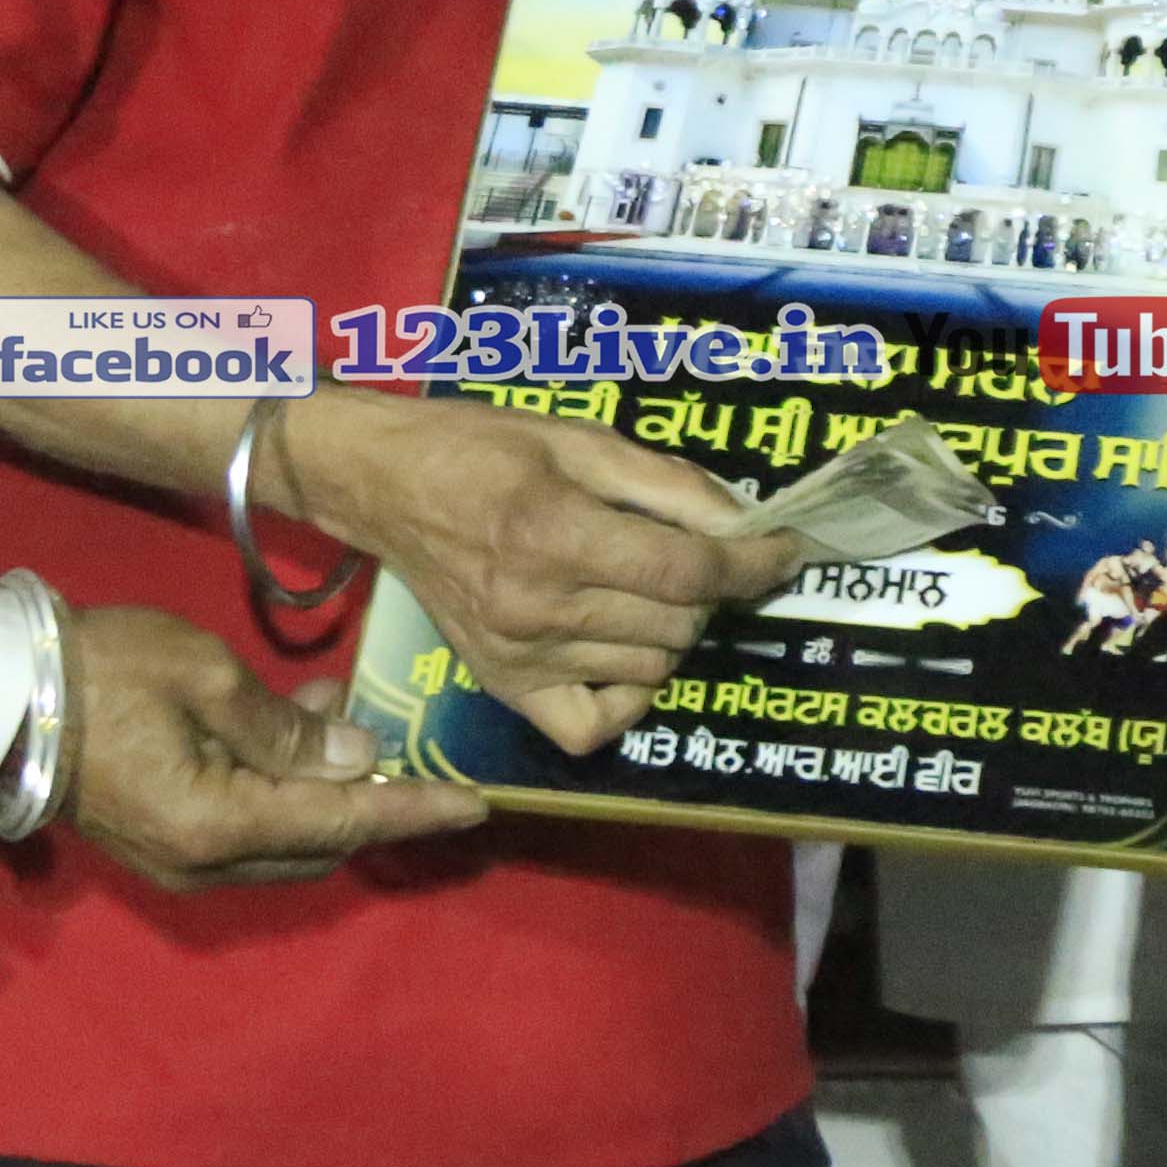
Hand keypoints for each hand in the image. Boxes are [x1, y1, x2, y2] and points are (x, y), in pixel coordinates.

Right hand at [61, 598, 486, 889]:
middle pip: (317, 845)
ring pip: (281, 838)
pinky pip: (242, 828)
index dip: (414, 811)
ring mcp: (176, 861)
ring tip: (330, 706)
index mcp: (219, 826)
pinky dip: (276, 787)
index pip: (342, 824)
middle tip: (396, 738)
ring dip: (318, 786)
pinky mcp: (157, 842)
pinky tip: (283, 722)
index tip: (477, 805)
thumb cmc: (101, 671)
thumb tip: (358, 758)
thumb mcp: (206, 675)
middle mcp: (203, 864)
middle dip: (366, 799)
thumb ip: (288, 727)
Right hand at [279, 385, 794, 752]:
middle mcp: (539, 609)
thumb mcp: (578, 437)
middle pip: (679, 623)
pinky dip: (626, 697)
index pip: (690, 573)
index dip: (753, 564)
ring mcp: (519, 658)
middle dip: (709, 588)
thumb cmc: (479, 448)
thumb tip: (741, 521)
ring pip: (651, 669)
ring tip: (648, 588)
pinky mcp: (502, 686)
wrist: (382, 485)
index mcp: (558, 535)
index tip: (784, 551)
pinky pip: (591, 728)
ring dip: (673, 630)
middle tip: (692, 553)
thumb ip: (666, 483)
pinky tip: (621, 651)